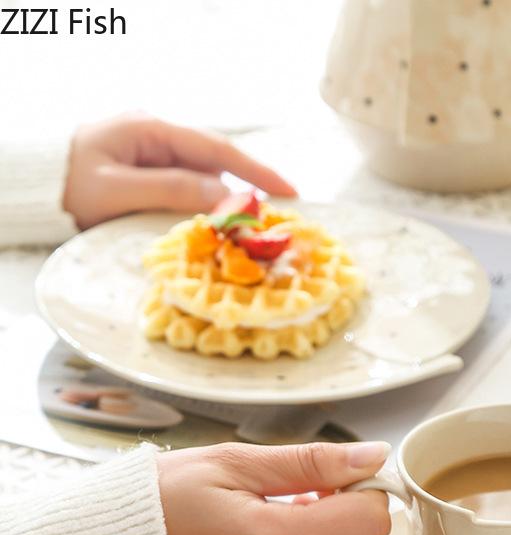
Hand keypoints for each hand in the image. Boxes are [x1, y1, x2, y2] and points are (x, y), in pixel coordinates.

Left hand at [63, 113, 295, 229]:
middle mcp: (159, 140)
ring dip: (221, 208)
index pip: (218, 148)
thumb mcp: (116, 190)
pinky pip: (186, 193)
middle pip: (215, 166)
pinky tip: (208, 232)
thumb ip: (172, 190)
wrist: (28, 189)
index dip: (257, 171)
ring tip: (240, 237)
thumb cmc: (65, 186)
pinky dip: (202, 212)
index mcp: (152, 130)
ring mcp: (154, 158)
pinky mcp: (148, 178)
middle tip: (270, 226)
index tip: (290, 192)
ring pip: (203, 183)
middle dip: (244, 194)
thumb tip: (226, 198)